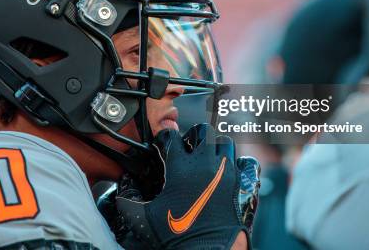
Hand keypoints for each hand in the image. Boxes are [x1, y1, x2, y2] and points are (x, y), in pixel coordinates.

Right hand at [116, 124, 260, 248]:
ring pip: (226, 143)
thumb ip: (127, 200)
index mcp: (181, 167)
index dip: (164, 139)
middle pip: (204, 131)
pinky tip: (228, 174)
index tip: (163, 147)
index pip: (171, 136)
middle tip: (189, 151)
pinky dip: (238, 165)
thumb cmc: (176, 237)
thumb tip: (121, 189)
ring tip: (208, 161)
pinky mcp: (242, 184)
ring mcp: (227, 172)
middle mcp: (205, 164)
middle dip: (195, 138)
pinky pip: (247, 162)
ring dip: (216, 148)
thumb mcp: (143, 219)